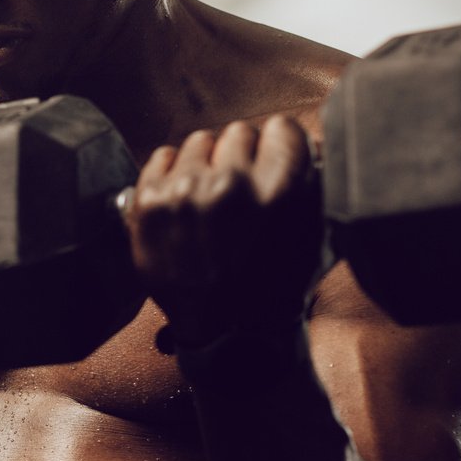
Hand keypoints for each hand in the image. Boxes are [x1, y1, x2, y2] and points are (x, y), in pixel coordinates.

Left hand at [123, 116, 326, 347]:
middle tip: (240, 189)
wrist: (226, 331)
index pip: (282, 129)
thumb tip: (312, 142)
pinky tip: (183, 200)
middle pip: (240, 132)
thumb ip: (312, 183)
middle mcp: (230, 186)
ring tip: (210, 198)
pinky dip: (172, 172)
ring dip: (207, 163)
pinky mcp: (148, 202)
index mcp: (278, 191)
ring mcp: (184, 192)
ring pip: (200, 141)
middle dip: (243, 157)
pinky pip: (162, 156)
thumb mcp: (312, 235)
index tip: (273, 161)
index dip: (279, 146)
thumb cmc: (272, 286)